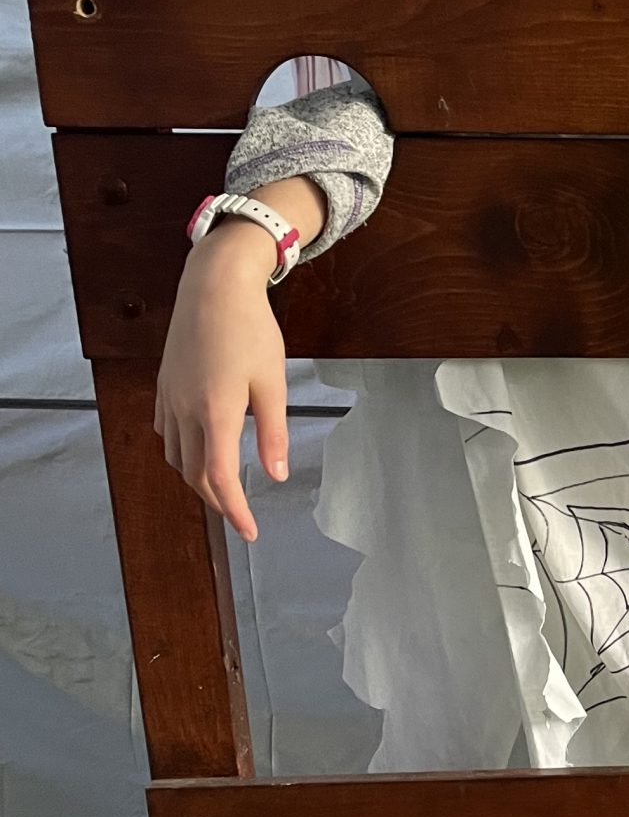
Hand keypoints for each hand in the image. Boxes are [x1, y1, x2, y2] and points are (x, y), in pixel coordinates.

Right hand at [155, 223, 290, 541]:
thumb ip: (273, 433)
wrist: (213, 285)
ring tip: (221, 489)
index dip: (234, 510)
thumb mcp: (273, 383)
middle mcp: (186, 409)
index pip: (219, 477)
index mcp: (217, 411)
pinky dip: (181, 452)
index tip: (250, 531)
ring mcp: (170, 397)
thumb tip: (275, 475)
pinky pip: (167, 432)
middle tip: (241, 516)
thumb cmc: (250, 330)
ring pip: (176, 455)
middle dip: (217, 500)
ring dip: (196, 479)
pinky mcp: (164, 386)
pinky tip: (197, 451)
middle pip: (193, 474)